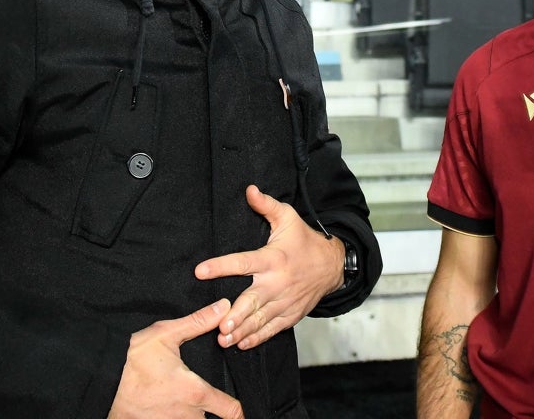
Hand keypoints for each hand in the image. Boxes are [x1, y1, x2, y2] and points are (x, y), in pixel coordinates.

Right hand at [109, 300, 243, 418]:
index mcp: (194, 392)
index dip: (240, 411)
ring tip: (182, 404)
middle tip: (207, 402)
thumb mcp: (165, 335)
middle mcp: (185, 416)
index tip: (242, 410)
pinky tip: (166, 410)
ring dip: (191, 417)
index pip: (230, 410)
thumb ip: (198, 323)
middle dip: (212, 414)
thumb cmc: (130, 360)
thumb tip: (225, 307)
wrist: (97, 381)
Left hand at [195, 186, 343, 350]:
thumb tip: (248, 189)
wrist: (333, 265)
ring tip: (225, 340)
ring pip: (261, 319)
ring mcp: (285, 301)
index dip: (221, 266)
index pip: (243, 262)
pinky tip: (243, 344)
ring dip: (242, 330)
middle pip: (253, 300)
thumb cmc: (305, 241)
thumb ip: (266, 205)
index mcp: (273, 258)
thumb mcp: (288, 218)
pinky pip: (273, 328)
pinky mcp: (291, 314)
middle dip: (237, 314)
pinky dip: (258, 337)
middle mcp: (278, 282)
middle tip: (221, 326)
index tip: (200, 271)